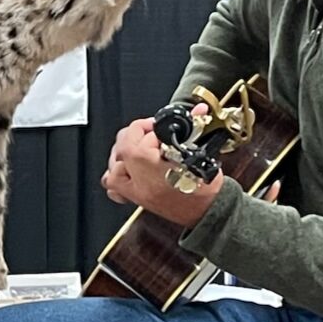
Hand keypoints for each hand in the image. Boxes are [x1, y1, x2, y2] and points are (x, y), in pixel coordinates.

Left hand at [102, 104, 225, 226]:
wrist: (209, 211)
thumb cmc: (206, 186)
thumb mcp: (201, 152)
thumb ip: (194, 128)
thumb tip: (197, 110)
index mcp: (152, 166)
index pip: (141, 135)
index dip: (153, 126)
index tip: (162, 127)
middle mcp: (139, 180)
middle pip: (123, 146)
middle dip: (136, 134)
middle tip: (152, 134)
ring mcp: (136, 191)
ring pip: (113, 166)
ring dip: (123, 154)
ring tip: (139, 149)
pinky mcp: (137, 200)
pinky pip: (114, 189)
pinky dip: (116, 176)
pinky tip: (127, 171)